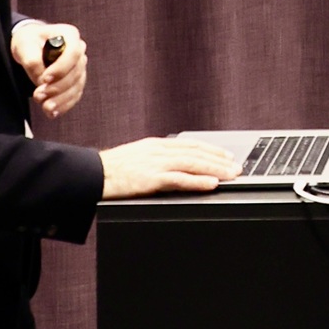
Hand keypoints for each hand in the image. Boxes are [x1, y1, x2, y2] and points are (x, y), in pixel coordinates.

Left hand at [13, 18, 86, 117]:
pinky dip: (64, 106)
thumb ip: (32, 60)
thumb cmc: (28, 41)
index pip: (74, 52)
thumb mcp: (24, 45)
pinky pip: (74, 96)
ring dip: (61, 100)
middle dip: (58, 87)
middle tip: (38, 95)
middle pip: (76, 73)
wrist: (31, 47)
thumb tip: (42, 81)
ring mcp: (79, 67)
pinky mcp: (75, 82)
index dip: (62, 68)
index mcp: (70, 35)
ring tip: (45, 107)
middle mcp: (79, 51)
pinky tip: (52, 113)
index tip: (45, 79)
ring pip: (76, 87)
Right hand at [100, 136, 237, 198]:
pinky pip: (179, 180)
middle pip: (196, 153)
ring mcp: (155, 164)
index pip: (190, 145)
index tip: (226, 155)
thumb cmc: (110, 170)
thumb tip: (173, 166)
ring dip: (215, 170)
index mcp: (155, 145)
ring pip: (192, 164)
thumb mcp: (136, 158)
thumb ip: (155, 159)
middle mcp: (158, 151)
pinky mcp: (150, 179)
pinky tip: (212, 184)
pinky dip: (198, 181)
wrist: (90, 174)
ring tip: (232, 175)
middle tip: (238, 167)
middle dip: (220, 160)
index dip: (211, 149)